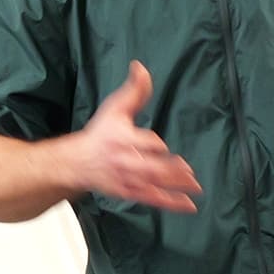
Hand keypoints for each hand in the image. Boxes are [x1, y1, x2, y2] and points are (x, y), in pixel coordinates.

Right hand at [61, 64, 201, 213]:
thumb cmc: (100, 133)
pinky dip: (172, 203)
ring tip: (195, 186)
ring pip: (154, 184)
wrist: (78, 162)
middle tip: (187, 169)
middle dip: (168, 170)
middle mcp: (125, 161)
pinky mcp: (131, 193)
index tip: (160, 145)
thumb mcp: (115, 107)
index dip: (152, 144)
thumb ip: (134, 90)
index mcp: (121, 139)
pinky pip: (154, 199)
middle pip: (149, 167)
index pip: (140, 142)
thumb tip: (141, 67)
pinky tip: (189, 205)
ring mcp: (129, 180)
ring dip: (175, 186)